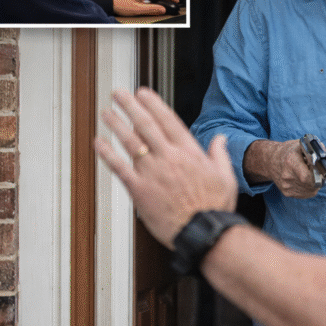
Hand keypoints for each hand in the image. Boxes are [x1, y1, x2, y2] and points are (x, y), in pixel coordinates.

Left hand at [94, 87, 237, 247]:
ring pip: (130, 142)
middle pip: (146, 125)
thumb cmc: (215, 207)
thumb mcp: (226, 176)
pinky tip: (99, 142)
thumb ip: (219, 154)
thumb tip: (220, 139)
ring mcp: (153, 173)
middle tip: (118, 93)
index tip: (143, 93)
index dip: (153, 104)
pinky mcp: (140, 190)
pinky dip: (108, 154)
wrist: (204, 232)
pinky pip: (120, 168)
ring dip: (116, 124)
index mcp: (189, 152)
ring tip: (105, 112)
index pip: (168, 120)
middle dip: (130, 106)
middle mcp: (169, 157)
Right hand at [243, 139, 320, 198]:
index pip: (307, 176)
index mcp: (290, 161)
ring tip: (309, 174)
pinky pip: (306, 194)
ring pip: (311, 190)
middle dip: (319, 178)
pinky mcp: (287, 193)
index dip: (318, 175)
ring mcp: (286, 186)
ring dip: (315, 183)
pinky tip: (305, 180)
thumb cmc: (288, 151)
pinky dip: (309, 188)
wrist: (270, 161)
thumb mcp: (302, 145)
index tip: (321, 170)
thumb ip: (318, 150)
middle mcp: (287, 176)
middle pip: (312, 184)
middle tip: (319, 171)